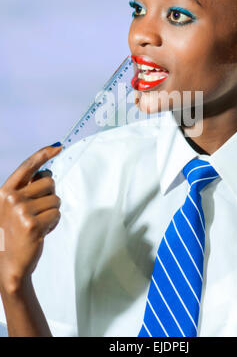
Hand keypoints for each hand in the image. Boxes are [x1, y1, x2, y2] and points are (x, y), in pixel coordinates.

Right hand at [0, 144, 62, 294]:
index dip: (43, 154)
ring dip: (52, 212)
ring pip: (55, 199)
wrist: (7, 265)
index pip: (27, 166)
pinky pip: (56, 214)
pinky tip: (41, 232)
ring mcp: (21, 211)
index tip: (57, 146)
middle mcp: (11, 198)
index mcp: (4, 191)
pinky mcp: (33, 224)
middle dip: (50, 196)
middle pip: (49, 182)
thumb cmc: (12, 234)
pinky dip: (54, 224)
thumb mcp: (11, 208)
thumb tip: (47, 172)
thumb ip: (26, 190)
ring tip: (37, 224)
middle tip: (38, 212)